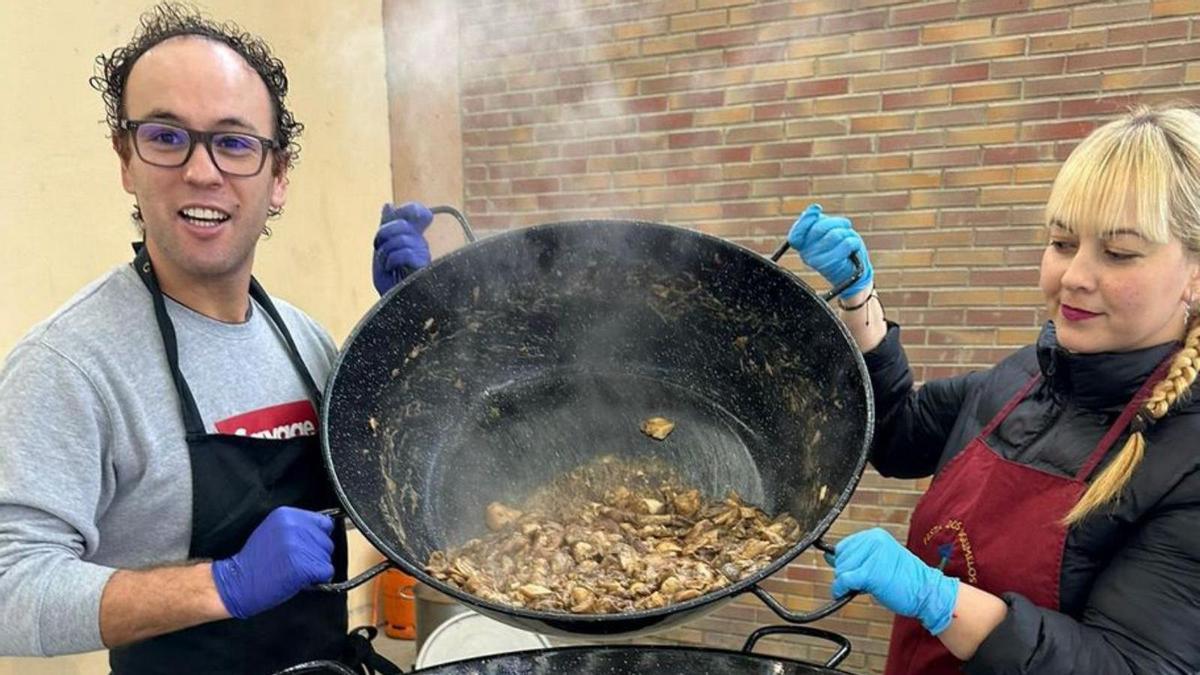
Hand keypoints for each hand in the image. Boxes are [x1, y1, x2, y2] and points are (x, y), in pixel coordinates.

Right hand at [211, 507, 334, 618]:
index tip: (307, 548)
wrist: (237, 582)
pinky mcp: (303, 566)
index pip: (323, 523)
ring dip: (316, 568)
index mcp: (286, 515)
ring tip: (294, 571)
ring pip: (327, 557)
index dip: (317, 539)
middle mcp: (294, 526)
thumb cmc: (254, 562)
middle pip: (327, 541)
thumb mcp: (272, 531)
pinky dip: (318, 579)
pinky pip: (326, 572)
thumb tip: (323, 531)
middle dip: (317, 555)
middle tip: (297, 563)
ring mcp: (299, 546)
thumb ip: (296, 527)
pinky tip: (299, 580)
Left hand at [373, 201, 432, 294]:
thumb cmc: (389, 280)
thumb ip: (385, 228)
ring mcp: (424, 254)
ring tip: (387, 265)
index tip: (394, 218)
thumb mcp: (382, 250)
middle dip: (383, 235)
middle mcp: (421, 243)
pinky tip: (392, 271)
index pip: (418, 212)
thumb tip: (388, 205)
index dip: (408, 210)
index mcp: (412, 236)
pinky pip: (404, 253)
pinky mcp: (424, 266)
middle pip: (402, 223)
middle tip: (379, 248)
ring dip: (386, 253)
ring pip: (401, 239)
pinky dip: (391, 262)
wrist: (391, 304)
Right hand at [787, 204, 873, 298]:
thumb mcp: (827, 233)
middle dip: (837, 223)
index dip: (806, 219)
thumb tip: (813, 209)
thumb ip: (818, 222)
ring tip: (847, 241)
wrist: (851, 274)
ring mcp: (816, 261)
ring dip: (847, 233)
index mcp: (802, 245)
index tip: (817, 208)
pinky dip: (855, 242)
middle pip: (820, 228)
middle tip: (845, 226)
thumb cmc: (839, 248)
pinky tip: (852, 249)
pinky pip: (847, 243)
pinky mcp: (832, 266)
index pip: (796, 232)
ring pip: (836, 235)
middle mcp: (806, 254)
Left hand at [828, 528, 958, 634]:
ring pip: (841, 570)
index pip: (844, 546)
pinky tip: (843, 593)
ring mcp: (872, 556)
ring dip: (846, 583)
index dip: (844, 563)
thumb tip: (828, 556)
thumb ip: (856, 557)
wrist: (927, 592)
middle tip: (863, 583)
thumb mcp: (879, 561)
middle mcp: (873, 541)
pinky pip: (844, 580)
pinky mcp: (871, 573)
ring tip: (866, 586)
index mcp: (876, 536)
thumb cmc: (904, 580)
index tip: (853, 572)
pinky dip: (839, 589)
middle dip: (846, 573)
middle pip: (840, 558)